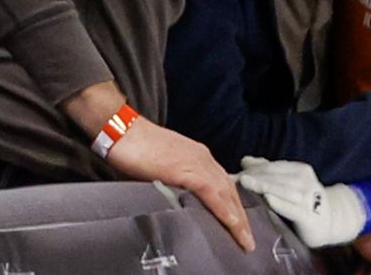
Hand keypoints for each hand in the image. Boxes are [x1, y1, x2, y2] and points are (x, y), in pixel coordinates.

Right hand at [108, 117, 254, 251]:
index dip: (234, 205)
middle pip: (230, 191)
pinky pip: (209, 192)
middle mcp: (202, 158)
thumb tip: (179, 200)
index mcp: (198, 156)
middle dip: (241, 216)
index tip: (241, 224)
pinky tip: (231, 223)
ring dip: (237, 218)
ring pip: (224, 193)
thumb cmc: (137, 148)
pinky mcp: (184, 169)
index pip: (224, 184)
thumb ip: (176, 181)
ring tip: (244, 239)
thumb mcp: (163, 167)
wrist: (123, 130)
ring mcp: (195, 162)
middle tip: (248, 239)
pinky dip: (222, 209)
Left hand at [237, 157, 364, 247]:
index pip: (270, 167)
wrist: (329, 221)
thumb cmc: (303, 201)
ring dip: (262, 185)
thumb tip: (245, 160)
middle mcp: (305, 180)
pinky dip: (280, 203)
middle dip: (252, 176)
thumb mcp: (288, 183)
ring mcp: (308, 197)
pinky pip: (293, 208)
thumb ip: (268, 171)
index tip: (231, 172)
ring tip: (243, 182)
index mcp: (299, 169)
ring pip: (282, 188)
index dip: (251, 169)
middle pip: (274, 176)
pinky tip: (268, 199)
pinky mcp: (309, 215)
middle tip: (232, 177)